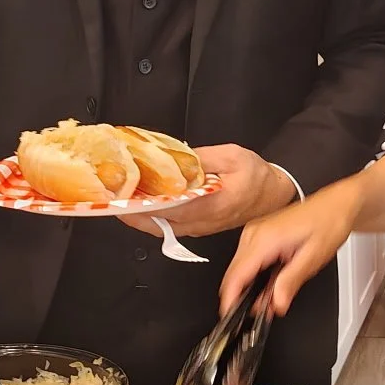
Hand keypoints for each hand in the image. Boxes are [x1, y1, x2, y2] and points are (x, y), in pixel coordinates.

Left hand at [119, 144, 296, 238]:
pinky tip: (139, 204)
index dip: (144, 204)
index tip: (124, 197)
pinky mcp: (197, 227)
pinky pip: (167, 227)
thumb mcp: (232, 156)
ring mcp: (198, 228)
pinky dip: (150, 217)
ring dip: (138, 216)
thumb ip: (202, 157)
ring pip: (159, 228)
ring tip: (119, 200)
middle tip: (110, 199)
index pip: (170, 208)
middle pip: (157, 223)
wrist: (274, 194)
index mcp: (211, 205)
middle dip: (131, 212)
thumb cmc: (256, 177)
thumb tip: (175, 156)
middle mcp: (201, 222)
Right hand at [221, 176, 363, 315]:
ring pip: (240, 270)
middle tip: (262, 314)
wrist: (336, 204)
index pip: (236, 275)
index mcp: (265, 239)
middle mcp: (254, 234)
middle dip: (242, 298)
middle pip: (233, 274)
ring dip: (250, 288)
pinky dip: (255, 277)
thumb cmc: (328, 222)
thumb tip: (276, 303)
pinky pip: (248, 261)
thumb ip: (291, 282)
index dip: (230, 299)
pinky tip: (270, 286)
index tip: (231, 316)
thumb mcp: (313, 257)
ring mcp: (255, 233)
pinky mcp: (258, 235)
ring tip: (271, 302)